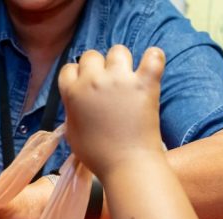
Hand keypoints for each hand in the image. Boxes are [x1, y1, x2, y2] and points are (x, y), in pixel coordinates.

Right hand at [59, 45, 165, 177]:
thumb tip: (77, 100)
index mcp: (73, 93)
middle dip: (97, 66)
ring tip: (126, 76)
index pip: (69, 69)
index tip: (83, 86)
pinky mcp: (145, 83)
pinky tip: (150, 65)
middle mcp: (94, 81)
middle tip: (105, 83)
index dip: (76, 76)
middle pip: (91, 55)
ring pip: (118, 51)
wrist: (126, 164)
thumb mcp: (71, 133)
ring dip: (121, 61)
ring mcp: (121, 80)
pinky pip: (153, 56)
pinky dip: (153, 57)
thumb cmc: (96, 154)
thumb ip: (72, 110)